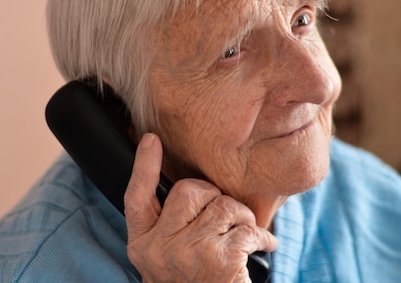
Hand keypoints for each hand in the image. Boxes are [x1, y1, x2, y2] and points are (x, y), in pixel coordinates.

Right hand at [124, 133, 277, 282]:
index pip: (136, 197)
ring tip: (246, 237)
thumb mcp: (167, 260)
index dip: (144, 166)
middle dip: (215, 196)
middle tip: (227, 218)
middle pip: (189, 190)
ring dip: (242, 218)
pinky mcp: (220, 260)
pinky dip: (262, 237)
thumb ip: (169, 228)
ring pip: (223, 205)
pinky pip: (247, 227)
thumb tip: (190, 188)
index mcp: (142, 244)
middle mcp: (159, 247)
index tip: (150, 139)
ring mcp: (188, 253)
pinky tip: (264, 248)